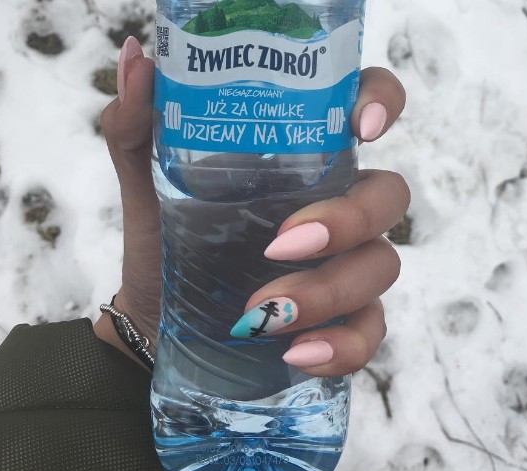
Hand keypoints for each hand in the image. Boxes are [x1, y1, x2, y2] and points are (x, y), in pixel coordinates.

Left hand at [94, 37, 408, 375]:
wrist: (159, 317)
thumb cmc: (166, 240)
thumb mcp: (149, 182)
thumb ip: (139, 126)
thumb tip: (138, 59)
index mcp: (305, 160)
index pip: (365, 110)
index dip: (381, 103)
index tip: (363, 126)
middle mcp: (339, 205)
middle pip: (389, 196)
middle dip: (349, 219)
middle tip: (280, 244)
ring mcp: (348, 265)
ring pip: (382, 267)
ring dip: (327, 292)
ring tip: (261, 316)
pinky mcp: (345, 319)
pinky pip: (370, 332)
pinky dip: (342, 347)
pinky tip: (298, 354)